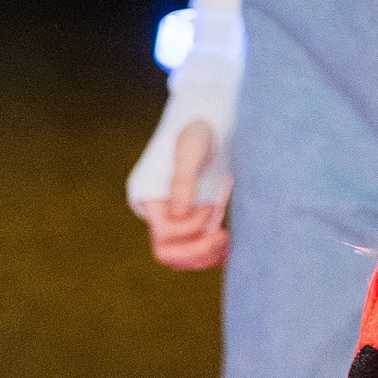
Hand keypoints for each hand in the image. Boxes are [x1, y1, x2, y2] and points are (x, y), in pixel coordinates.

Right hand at [138, 120, 231, 271]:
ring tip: (228, 241)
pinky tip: (228, 246)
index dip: (191, 227)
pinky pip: (195, 248)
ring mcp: (175, 218)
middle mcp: (158, 212)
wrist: (209, 120)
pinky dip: (210, 253)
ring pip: (181, 257)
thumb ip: (183, 180)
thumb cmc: (198, 130)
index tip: (212, 205)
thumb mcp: (191, 149)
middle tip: (224, 237)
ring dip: (204, 256)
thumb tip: (178, 213)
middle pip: (168, 253)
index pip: (164, 234)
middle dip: (196, 252)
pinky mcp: (191, 218)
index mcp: (149, 197)